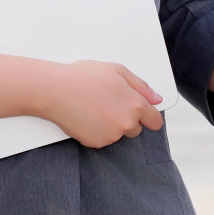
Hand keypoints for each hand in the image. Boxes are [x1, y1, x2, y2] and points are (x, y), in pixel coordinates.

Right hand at [43, 60, 164, 148]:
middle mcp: (126, 123)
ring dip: (112, 125)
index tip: (145, 116)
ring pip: (118, 134)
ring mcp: (111, 135)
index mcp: (135, 105)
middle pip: (136, 129)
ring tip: (95, 107)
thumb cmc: (85, 77)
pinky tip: (87, 117)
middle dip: (128, 119)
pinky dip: (98, 131)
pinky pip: (103, 139)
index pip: (155, 121)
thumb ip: (142, 87)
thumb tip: (157, 99)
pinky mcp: (96, 143)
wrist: (56, 90)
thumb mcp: (118, 71)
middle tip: (109, 103)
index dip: (150, 117)